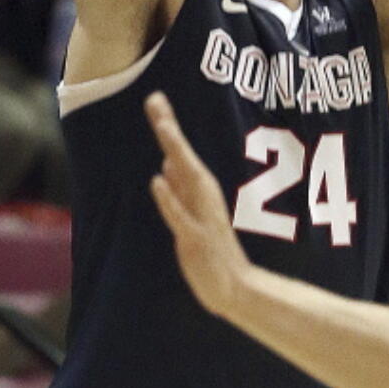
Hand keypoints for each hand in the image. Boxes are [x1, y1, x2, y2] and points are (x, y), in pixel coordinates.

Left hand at [146, 91, 250, 320]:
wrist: (234, 289)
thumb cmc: (213, 251)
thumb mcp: (192, 214)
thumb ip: (181, 189)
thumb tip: (167, 162)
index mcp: (201, 191)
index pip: (181, 152)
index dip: (168, 126)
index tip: (155, 98)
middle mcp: (203, 197)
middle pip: (183, 156)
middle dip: (169, 128)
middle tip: (154, 98)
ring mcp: (200, 217)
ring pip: (185, 178)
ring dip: (175, 152)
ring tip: (164, 125)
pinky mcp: (195, 239)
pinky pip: (180, 216)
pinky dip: (170, 198)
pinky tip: (158, 180)